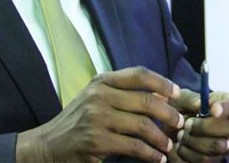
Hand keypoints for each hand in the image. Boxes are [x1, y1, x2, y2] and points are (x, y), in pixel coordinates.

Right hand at [16, 66, 185, 162]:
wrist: (47, 145)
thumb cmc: (78, 122)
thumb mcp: (96, 99)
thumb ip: (124, 94)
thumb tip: (162, 96)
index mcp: (101, 81)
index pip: (139, 74)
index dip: (162, 82)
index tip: (178, 93)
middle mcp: (99, 96)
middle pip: (146, 100)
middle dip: (169, 113)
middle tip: (180, 123)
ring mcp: (97, 118)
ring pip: (143, 125)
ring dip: (161, 137)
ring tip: (169, 145)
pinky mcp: (97, 142)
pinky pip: (134, 147)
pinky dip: (150, 154)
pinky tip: (156, 158)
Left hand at [169, 90, 228, 161]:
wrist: (175, 129)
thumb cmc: (183, 108)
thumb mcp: (182, 99)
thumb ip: (190, 99)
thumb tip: (200, 105)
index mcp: (228, 104)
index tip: (214, 109)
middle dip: (207, 127)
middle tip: (188, 124)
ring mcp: (227, 144)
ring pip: (220, 146)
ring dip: (195, 141)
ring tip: (180, 134)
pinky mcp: (216, 159)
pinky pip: (206, 160)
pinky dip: (189, 153)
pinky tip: (180, 145)